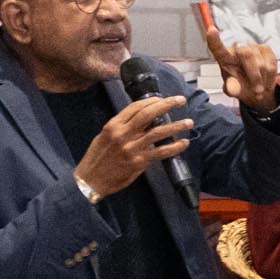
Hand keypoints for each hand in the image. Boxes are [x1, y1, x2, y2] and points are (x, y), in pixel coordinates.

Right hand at [76, 91, 191, 197]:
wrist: (90, 180)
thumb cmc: (97, 158)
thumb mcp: (104, 136)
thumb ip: (121, 127)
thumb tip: (141, 120)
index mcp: (113, 125)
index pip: (135, 107)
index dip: (152, 100)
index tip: (163, 98)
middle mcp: (123, 134)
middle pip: (148, 114)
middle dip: (166, 105)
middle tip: (180, 100)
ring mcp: (131, 148)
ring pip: (158, 132)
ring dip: (176, 126)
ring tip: (188, 122)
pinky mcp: (138, 161)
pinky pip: (160, 152)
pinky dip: (174, 147)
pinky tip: (184, 143)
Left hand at [212, 40, 279, 114]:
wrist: (257, 89)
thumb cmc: (242, 87)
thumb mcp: (234, 90)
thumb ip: (232, 88)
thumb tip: (232, 89)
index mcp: (224, 58)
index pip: (217, 48)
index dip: (214, 39)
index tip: (211, 30)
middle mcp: (237, 49)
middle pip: (246, 54)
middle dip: (254, 76)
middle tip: (256, 91)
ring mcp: (252, 47)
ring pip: (261, 63)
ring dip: (262, 79)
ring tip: (259, 86)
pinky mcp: (265, 49)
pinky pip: (271, 63)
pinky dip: (270, 77)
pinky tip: (265, 80)